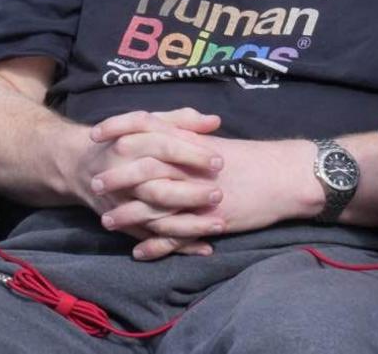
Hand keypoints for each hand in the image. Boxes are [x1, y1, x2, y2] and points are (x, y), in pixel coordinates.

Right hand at [76, 108, 222, 260]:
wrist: (81, 166)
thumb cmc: (125, 141)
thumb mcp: (146, 124)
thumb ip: (181, 120)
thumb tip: (214, 121)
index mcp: (129, 144)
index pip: (163, 148)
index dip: (192, 154)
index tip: (219, 162)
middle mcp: (122, 175)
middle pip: (158, 187)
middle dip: (190, 193)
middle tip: (219, 195)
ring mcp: (122, 203)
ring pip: (156, 217)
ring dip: (189, 224)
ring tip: (220, 225)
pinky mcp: (124, 224)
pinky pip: (152, 238)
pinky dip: (177, 246)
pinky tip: (204, 246)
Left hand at [101, 137, 322, 251]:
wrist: (285, 177)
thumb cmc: (250, 158)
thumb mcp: (213, 140)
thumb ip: (183, 130)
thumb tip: (153, 125)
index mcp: (189, 142)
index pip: (145, 126)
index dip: (117, 128)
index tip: (95, 135)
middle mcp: (189, 167)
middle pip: (143, 169)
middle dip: (115, 177)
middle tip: (92, 185)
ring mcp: (198, 196)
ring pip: (155, 207)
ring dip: (128, 216)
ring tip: (106, 221)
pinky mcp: (209, 222)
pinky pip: (177, 237)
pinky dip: (156, 246)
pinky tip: (138, 251)